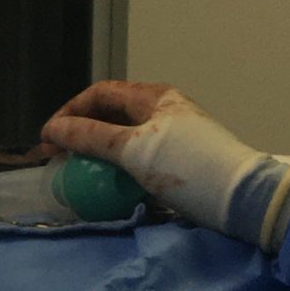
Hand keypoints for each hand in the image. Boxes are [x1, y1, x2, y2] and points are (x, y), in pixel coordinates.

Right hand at [42, 81, 289, 251]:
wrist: (241, 197)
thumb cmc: (188, 166)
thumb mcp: (134, 150)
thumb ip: (90, 137)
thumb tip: (51, 130)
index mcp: (153, 96)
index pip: (100, 93)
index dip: (69, 111)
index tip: (48, 138)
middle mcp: (162, 109)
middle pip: (110, 113)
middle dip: (80, 132)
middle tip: (57, 156)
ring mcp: (171, 135)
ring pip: (123, 137)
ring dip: (96, 151)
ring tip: (76, 170)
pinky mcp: (178, 160)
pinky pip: (136, 156)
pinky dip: (116, 166)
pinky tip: (107, 183)